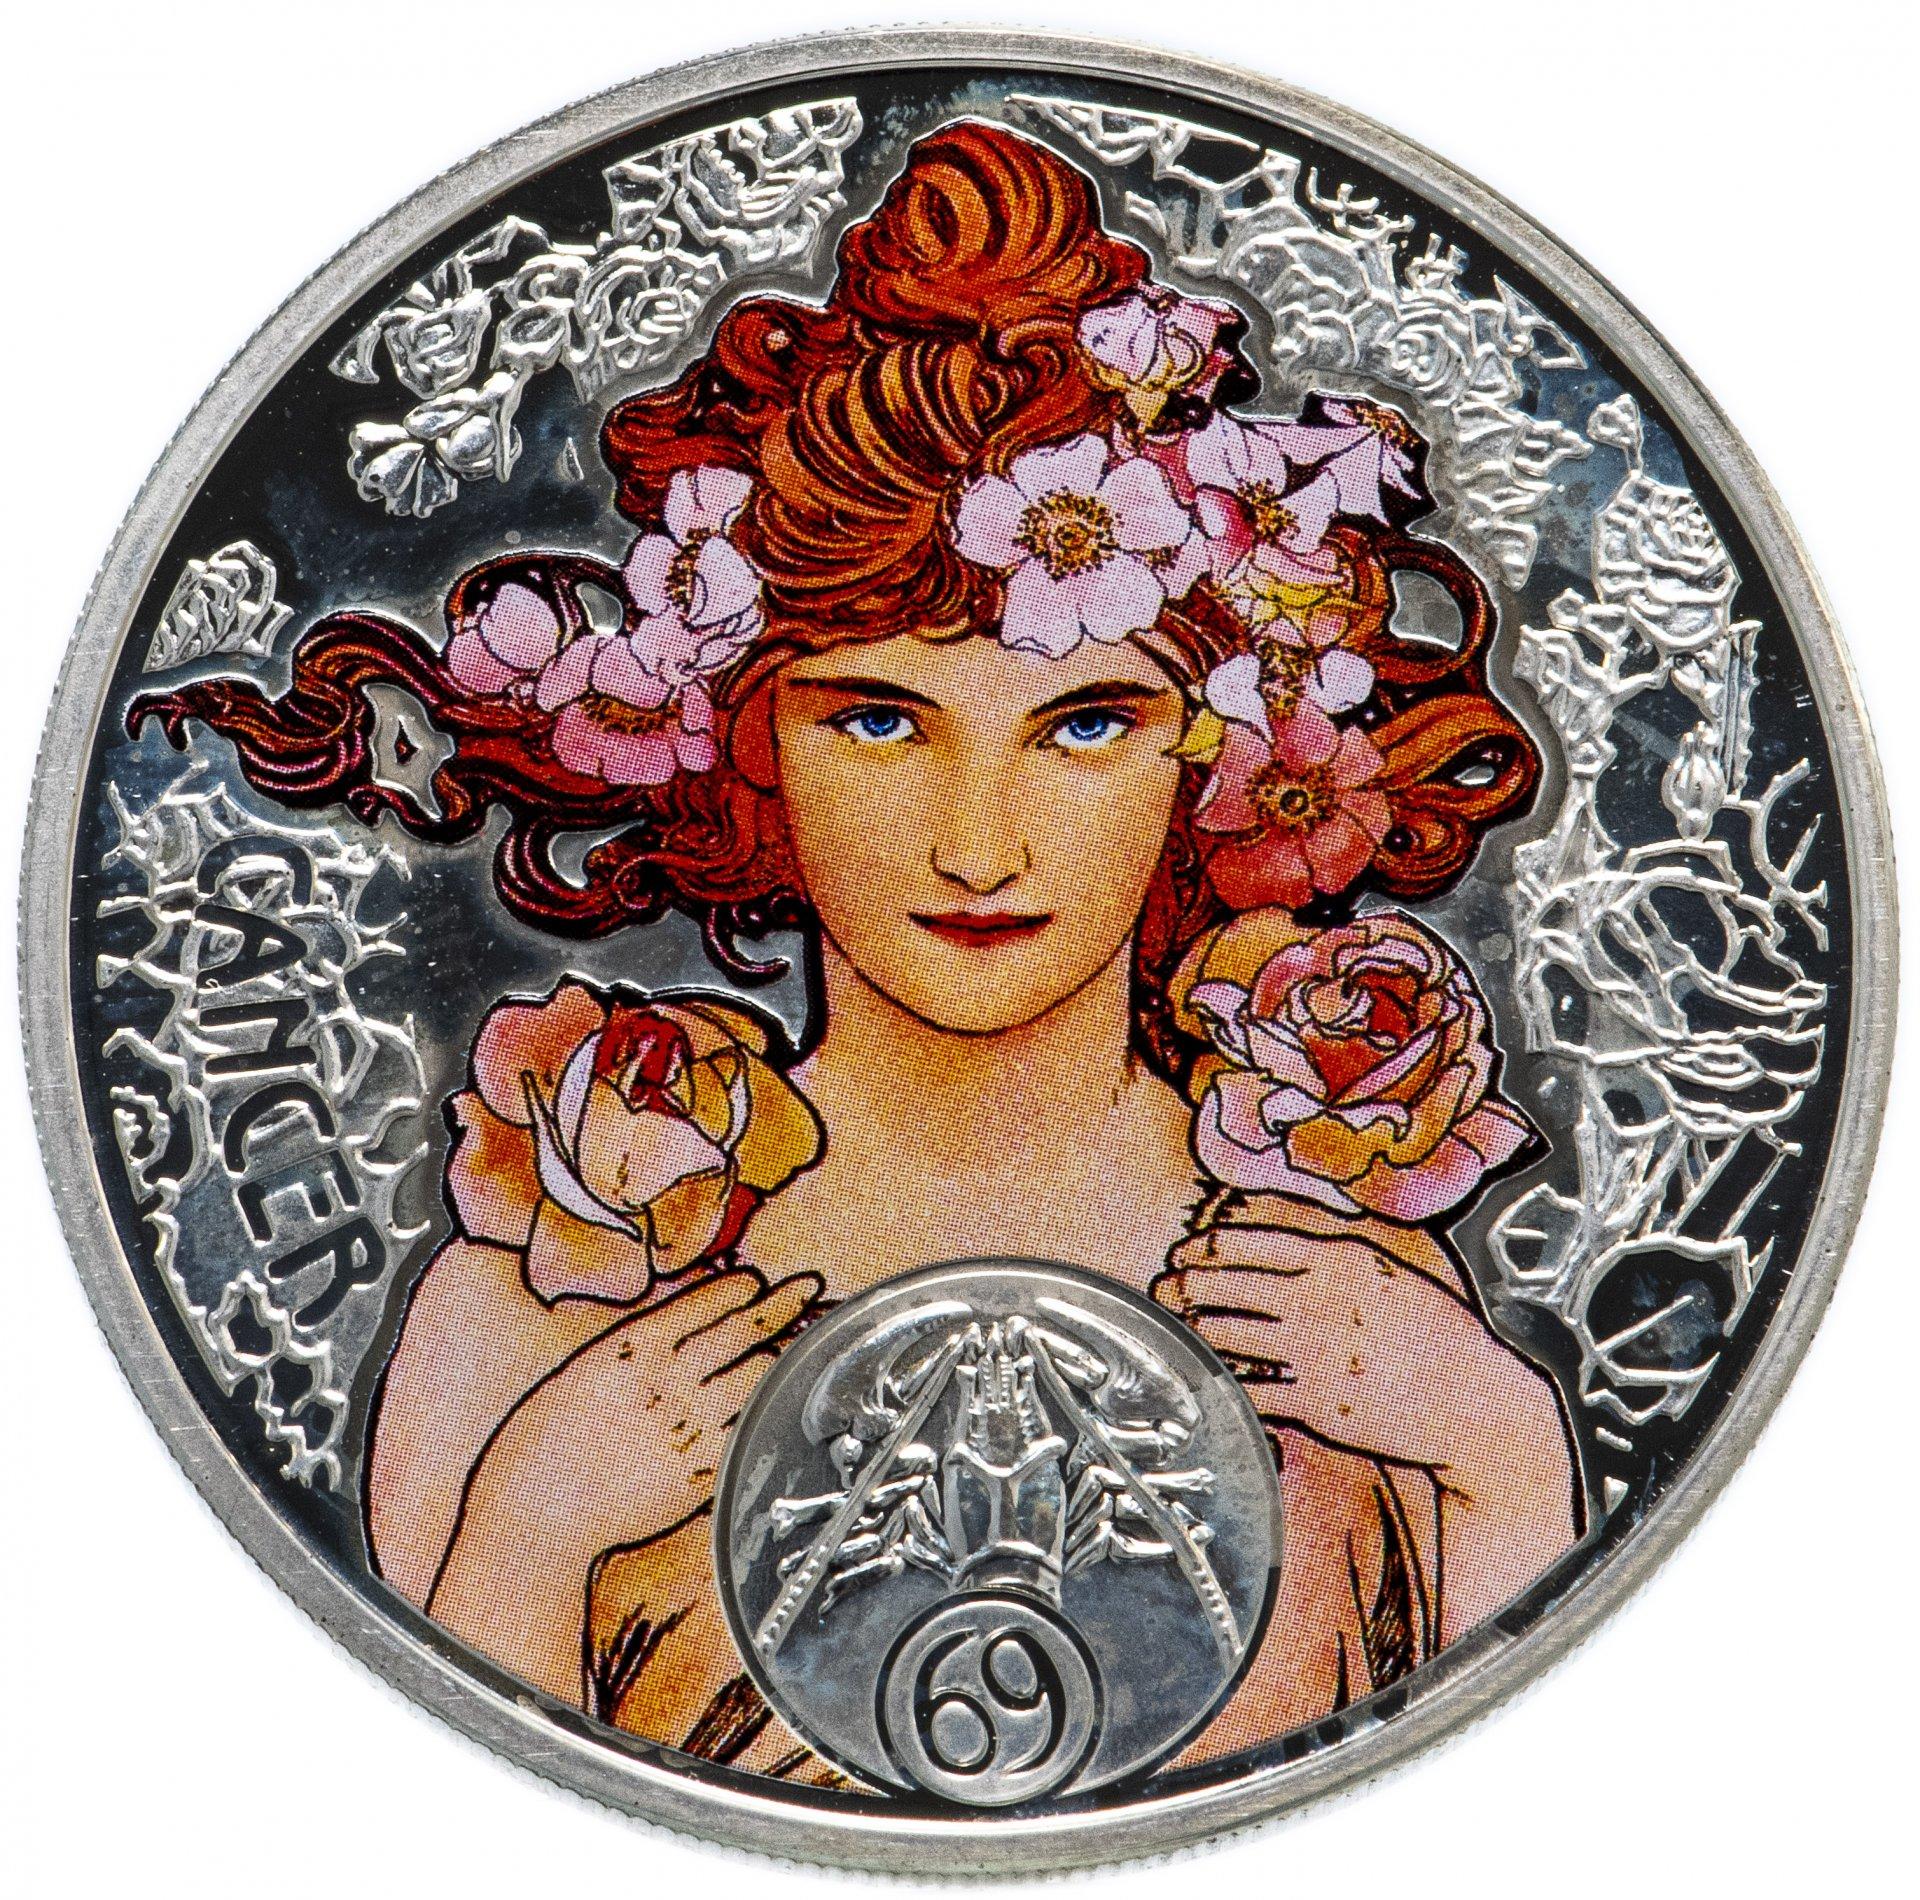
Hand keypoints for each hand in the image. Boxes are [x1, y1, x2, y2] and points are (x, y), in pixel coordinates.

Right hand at [427, 1266, 821, 1697]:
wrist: (534, 1511)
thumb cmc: (543, 1441)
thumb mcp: (582, 1370)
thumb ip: (633, 1347)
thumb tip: (676, 1327)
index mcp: (633, 1347)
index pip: (703, 1303)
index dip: (737, 1288)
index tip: (755, 1281)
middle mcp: (668, 1377)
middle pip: (742, 1330)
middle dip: (781, 1304)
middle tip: (806, 1286)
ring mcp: (689, 1423)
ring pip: (755, 1373)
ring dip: (780, 1351)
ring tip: (798, 1337)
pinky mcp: (700, 1468)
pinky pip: (746, 1425)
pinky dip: (766, 1402)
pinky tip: (774, 1390)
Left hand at [1154, 1197, 1576, 1634]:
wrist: (1476, 1401)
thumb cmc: (1439, 1334)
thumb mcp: (1390, 1271)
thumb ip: (1334, 1256)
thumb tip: (1282, 1247)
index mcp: (1339, 1258)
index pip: (1248, 1240)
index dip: (1204, 1246)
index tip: (1184, 1251)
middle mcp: (1319, 1299)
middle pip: (1224, 1283)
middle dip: (1182, 1284)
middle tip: (1162, 1288)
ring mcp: (1315, 1351)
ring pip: (1226, 1332)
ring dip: (1191, 1327)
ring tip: (1175, 1325)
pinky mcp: (1316, 1401)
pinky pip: (1249, 1387)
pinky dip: (1222, 1381)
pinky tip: (1207, 1375)